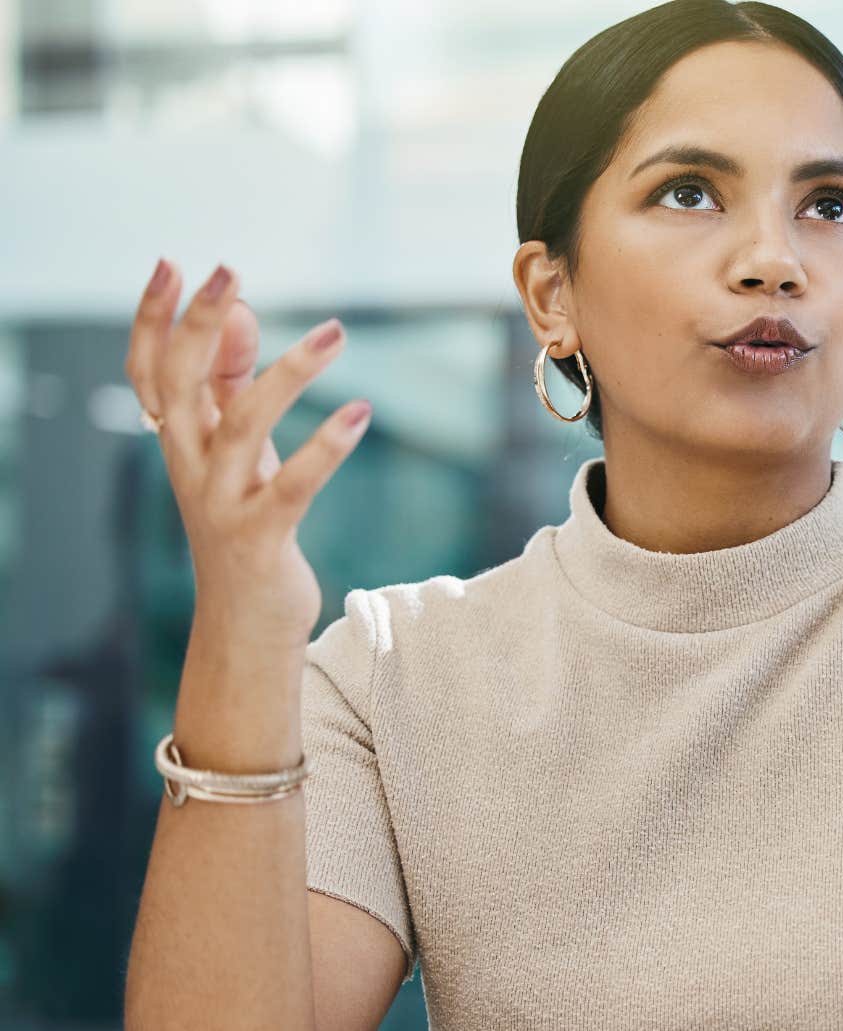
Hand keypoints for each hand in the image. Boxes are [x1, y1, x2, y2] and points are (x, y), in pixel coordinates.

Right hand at [124, 260, 370, 647]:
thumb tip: (240, 309)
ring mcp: (221, 503)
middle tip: (227, 271)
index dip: (153, 319)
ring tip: (336, 332)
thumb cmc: (246, 521)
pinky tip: (360, 413)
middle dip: (200, 325)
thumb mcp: (238, 449)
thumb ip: (234, 382)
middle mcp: (189, 466)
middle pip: (181, 385)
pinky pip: (292, 486)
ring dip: (288, 373)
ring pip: (241, 427)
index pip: (150, 371)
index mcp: (179, 441)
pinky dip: (326, 447)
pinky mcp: (261, 536)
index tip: (172, 264)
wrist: (245, 622)